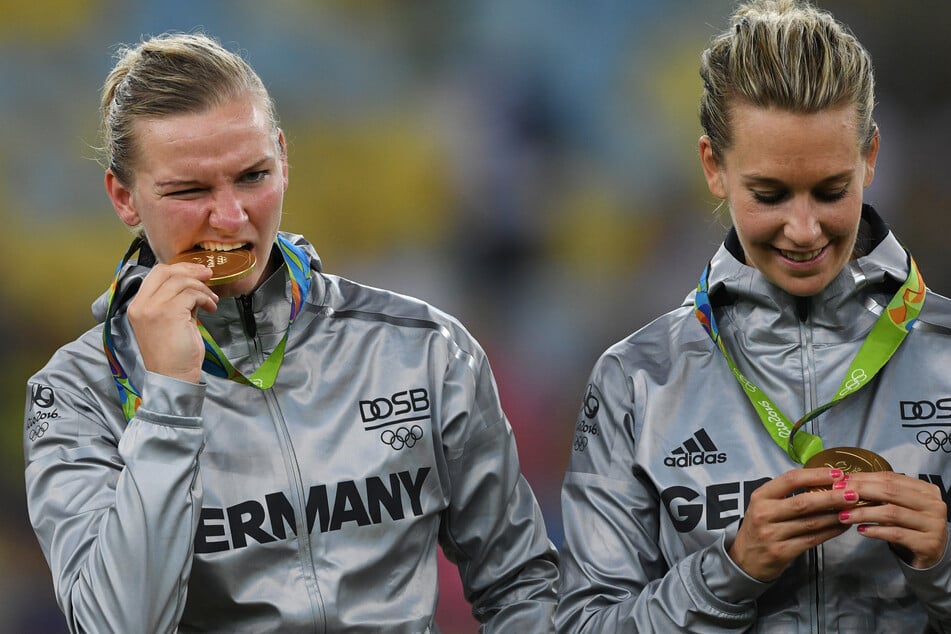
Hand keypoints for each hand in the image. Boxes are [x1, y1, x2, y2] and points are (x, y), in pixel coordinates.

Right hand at [126, 262, 218, 382]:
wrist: (172, 376)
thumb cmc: (173, 354)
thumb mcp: (170, 321)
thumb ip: (175, 302)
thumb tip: (192, 286)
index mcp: (138, 306)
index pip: (155, 274)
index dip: (178, 269)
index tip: (196, 272)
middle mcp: (142, 305)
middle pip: (166, 271)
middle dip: (190, 270)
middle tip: (207, 275)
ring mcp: (153, 308)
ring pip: (181, 281)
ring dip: (202, 288)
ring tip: (212, 300)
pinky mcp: (169, 313)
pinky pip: (191, 294)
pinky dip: (205, 298)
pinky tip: (210, 307)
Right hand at [729, 467, 853, 580]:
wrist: (744, 559)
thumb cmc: (759, 527)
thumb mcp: (764, 505)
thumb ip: (787, 494)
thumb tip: (824, 482)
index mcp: (760, 496)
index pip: (790, 479)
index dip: (815, 475)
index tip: (836, 473)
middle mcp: (764, 513)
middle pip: (803, 502)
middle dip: (831, 496)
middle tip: (853, 492)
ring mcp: (772, 534)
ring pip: (811, 523)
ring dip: (835, 515)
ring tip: (854, 509)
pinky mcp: (782, 552)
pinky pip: (812, 539)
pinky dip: (830, 532)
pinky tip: (842, 526)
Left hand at [837, 471, 947, 568]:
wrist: (931, 554)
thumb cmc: (909, 525)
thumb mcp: (898, 506)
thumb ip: (880, 494)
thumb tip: (847, 482)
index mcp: (925, 490)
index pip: (891, 478)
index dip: (864, 478)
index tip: (842, 481)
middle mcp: (933, 504)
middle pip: (891, 492)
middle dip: (861, 491)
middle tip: (838, 495)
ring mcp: (933, 524)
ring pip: (892, 513)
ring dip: (863, 513)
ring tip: (844, 515)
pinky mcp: (928, 543)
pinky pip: (896, 534)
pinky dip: (875, 530)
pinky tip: (861, 530)